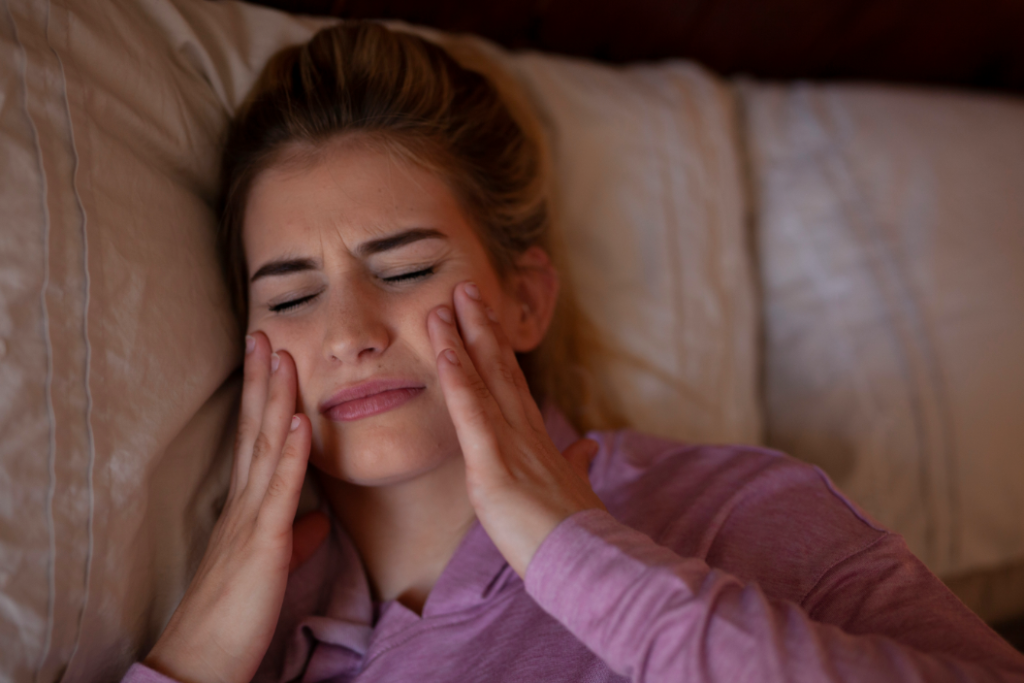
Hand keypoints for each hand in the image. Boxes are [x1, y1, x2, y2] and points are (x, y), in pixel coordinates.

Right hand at [144, 332, 324, 682]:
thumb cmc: (236, 612)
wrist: (202, 659)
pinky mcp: (261, 543)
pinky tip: (301, 420)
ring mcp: (249, 519)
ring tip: (283, 355)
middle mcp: (243, 503)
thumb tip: (320, 521)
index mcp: (247, 506)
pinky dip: (292, 452)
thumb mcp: (272, 564)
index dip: (263, 397)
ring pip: (266, 447)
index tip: (270, 357)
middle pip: (255, 429)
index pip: (255, 438)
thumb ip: (295, 536)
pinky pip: (279, 490)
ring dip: (276, 399)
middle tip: (266, 332)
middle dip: (262, 380)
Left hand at [426, 282, 605, 577]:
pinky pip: (472, 415)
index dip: (496, 347)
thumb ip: (576, 461)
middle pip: (499, 368)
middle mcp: (524, 432)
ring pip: (483, 381)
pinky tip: (446, 352)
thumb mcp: (574, 488)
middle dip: (480, 326)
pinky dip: (458, 381)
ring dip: (463, 339)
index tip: (484, 315)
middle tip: (463, 287)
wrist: (586, 561)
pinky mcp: (494, 467)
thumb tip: (587, 445)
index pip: (512, 383)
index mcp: (536, 438)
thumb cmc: (576, 531)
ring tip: (444, 303)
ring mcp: (510, 445)